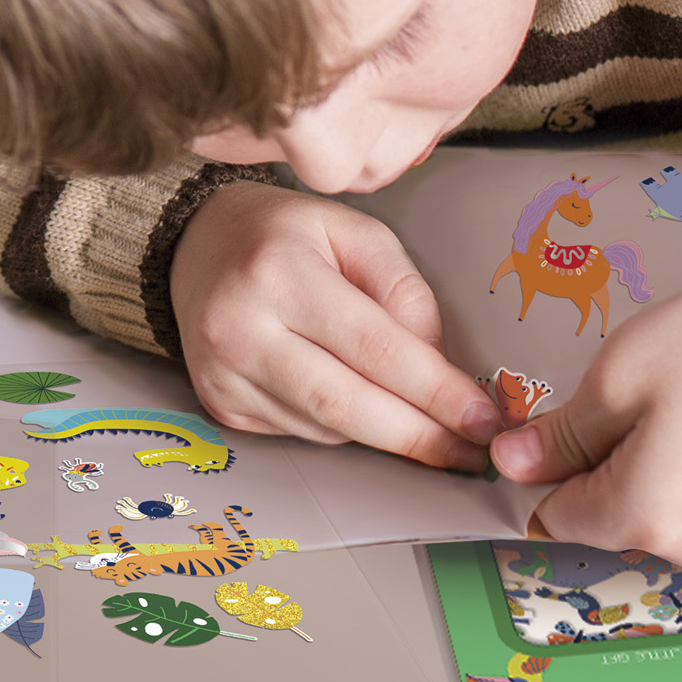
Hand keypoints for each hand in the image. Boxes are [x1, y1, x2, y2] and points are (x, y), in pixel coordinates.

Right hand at [170, 180, 501, 471]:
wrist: (194, 244)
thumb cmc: (283, 234)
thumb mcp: (353, 231)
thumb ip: (404, 291)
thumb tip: (437, 366)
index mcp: (279, 271)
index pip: (375, 348)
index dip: (437, 392)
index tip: (486, 418)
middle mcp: (241, 326)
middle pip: (348, 405)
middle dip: (420, 435)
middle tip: (472, 450)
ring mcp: (224, 372)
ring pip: (327, 428)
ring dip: (384, 433)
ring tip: (426, 425)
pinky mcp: (220, 403)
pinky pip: (301, 433)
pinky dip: (341, 426)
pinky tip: (354, 401)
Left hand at [490, 276, 681, 571]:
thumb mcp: (616, 379)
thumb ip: (561, 435)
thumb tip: (512, 463)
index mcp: (646, 517)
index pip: (559, 516)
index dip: (547, 469)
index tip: (559, 430)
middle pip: (617, 518)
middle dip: (609, 466)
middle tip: (638, 402)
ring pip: (671, 518)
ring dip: (664, 475)